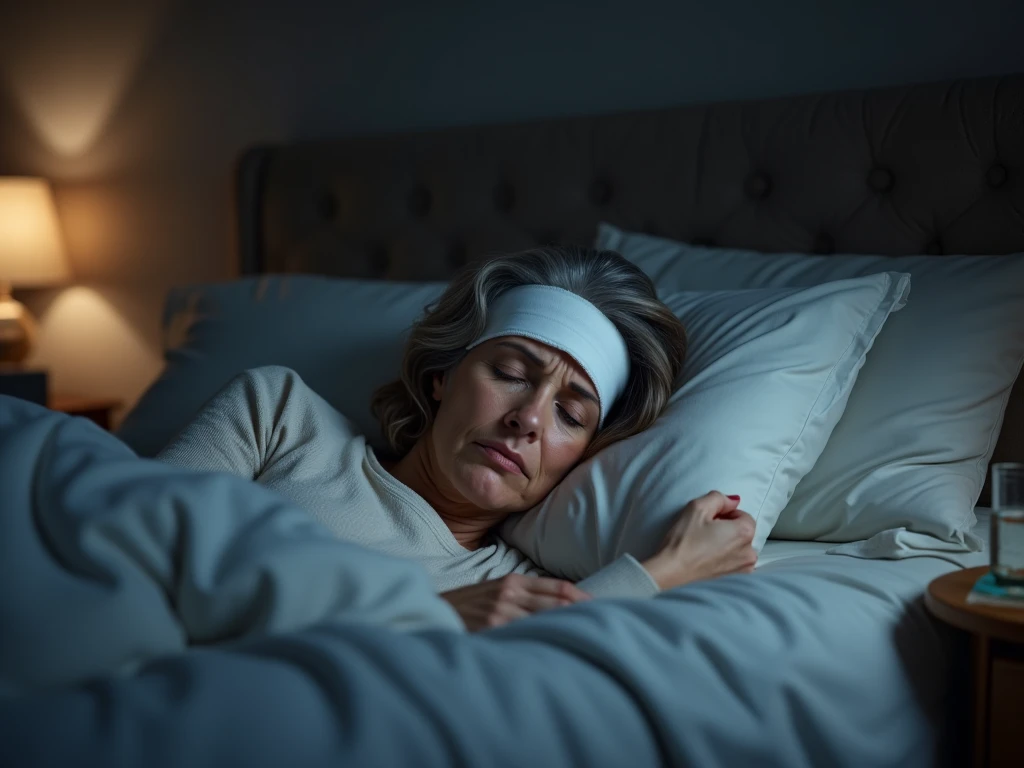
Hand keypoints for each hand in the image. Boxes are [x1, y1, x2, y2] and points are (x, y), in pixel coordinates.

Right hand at [440, 573, 590, 631]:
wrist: (431, 613)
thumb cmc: (465, 606)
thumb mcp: (492, 591)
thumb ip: (520, 594)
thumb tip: (556, 604)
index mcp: (511, 581)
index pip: (556, 587)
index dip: (580, 596)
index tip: (598, 605)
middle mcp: (509, 593)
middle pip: (556, 603)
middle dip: (581, 613)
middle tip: (604, 623)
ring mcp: (500, 613)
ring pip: (544, 620)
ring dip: (567, 629)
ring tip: (587, 639)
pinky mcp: (491, 630)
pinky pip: (524, 637)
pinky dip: (543, 642)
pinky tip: (556, 651)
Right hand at [642, 491, 757, 589]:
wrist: (672, 572)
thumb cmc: (684, 540)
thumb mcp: (697, 507)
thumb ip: (719, 498)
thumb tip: (733, 501)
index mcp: (744, 532)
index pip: (742, 514)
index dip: (724, 514)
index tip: (708, 520)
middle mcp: (749, 552)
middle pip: (742, 531)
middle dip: (727, 528)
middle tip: (704, 532)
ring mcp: (743, 568)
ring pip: (738, 547)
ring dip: (727, 544)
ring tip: (705, 546)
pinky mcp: (735, 579)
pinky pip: (735, 562)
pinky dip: (725, 558)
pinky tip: (708, 558)